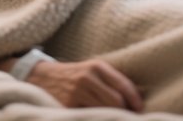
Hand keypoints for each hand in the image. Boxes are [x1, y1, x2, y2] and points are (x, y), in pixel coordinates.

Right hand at [28, 59, 142, 110]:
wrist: (42, 77)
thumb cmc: (73, 75)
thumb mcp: (92, 70)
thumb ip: (112, 80)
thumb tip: (139, 95)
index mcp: (97, 67)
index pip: (123, 85)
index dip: (135, 100)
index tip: (140, 110)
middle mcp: (87, 77)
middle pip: (116, 101)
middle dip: (125, 112)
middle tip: (129, 118)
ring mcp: (76, 92)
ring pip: (103, 111)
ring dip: (112, 117)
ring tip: (116, 118)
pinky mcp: (67, 106)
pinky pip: (88, 116)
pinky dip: (96, 118)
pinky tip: (98, 118)